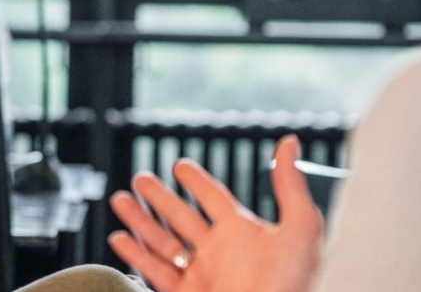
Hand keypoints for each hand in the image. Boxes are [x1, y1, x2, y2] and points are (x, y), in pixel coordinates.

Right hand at [107, 135, 322, 291]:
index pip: (214, 198)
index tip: (180, 166)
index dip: (197, 180)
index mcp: (245, 234)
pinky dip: (135, 255)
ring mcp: (201, 275)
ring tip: (120, 200)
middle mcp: (219, 253)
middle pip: (181, 216)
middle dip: (159, 197)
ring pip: (162, 241)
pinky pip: (155, 272)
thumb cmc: (294, 285)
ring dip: (140, 220)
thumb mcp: (300, 228)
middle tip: (140, 178)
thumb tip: (288, 143)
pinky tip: (120, 239)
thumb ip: (290, 185)